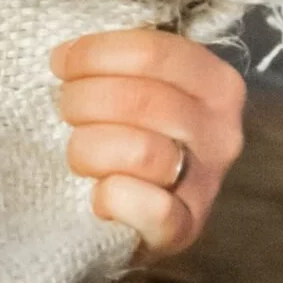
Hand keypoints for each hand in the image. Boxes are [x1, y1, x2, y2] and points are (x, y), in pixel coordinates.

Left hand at [51, 28, 245, 257]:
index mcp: (215, 84)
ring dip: (89, 149)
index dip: (93, 54)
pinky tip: (98, 194)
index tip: (61, 63)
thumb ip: (117, 64)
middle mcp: (221, 132)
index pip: (151, 52)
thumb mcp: (132, 86)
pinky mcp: (186, 229)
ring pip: (140, 150)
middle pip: (139, 99)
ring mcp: (207, 183)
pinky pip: (153, 209)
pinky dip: (115, 198)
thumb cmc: (125, 134)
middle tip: (65, 112)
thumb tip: (66, 53)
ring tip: (79, 152)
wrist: (130, 212)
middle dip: (81, 101)